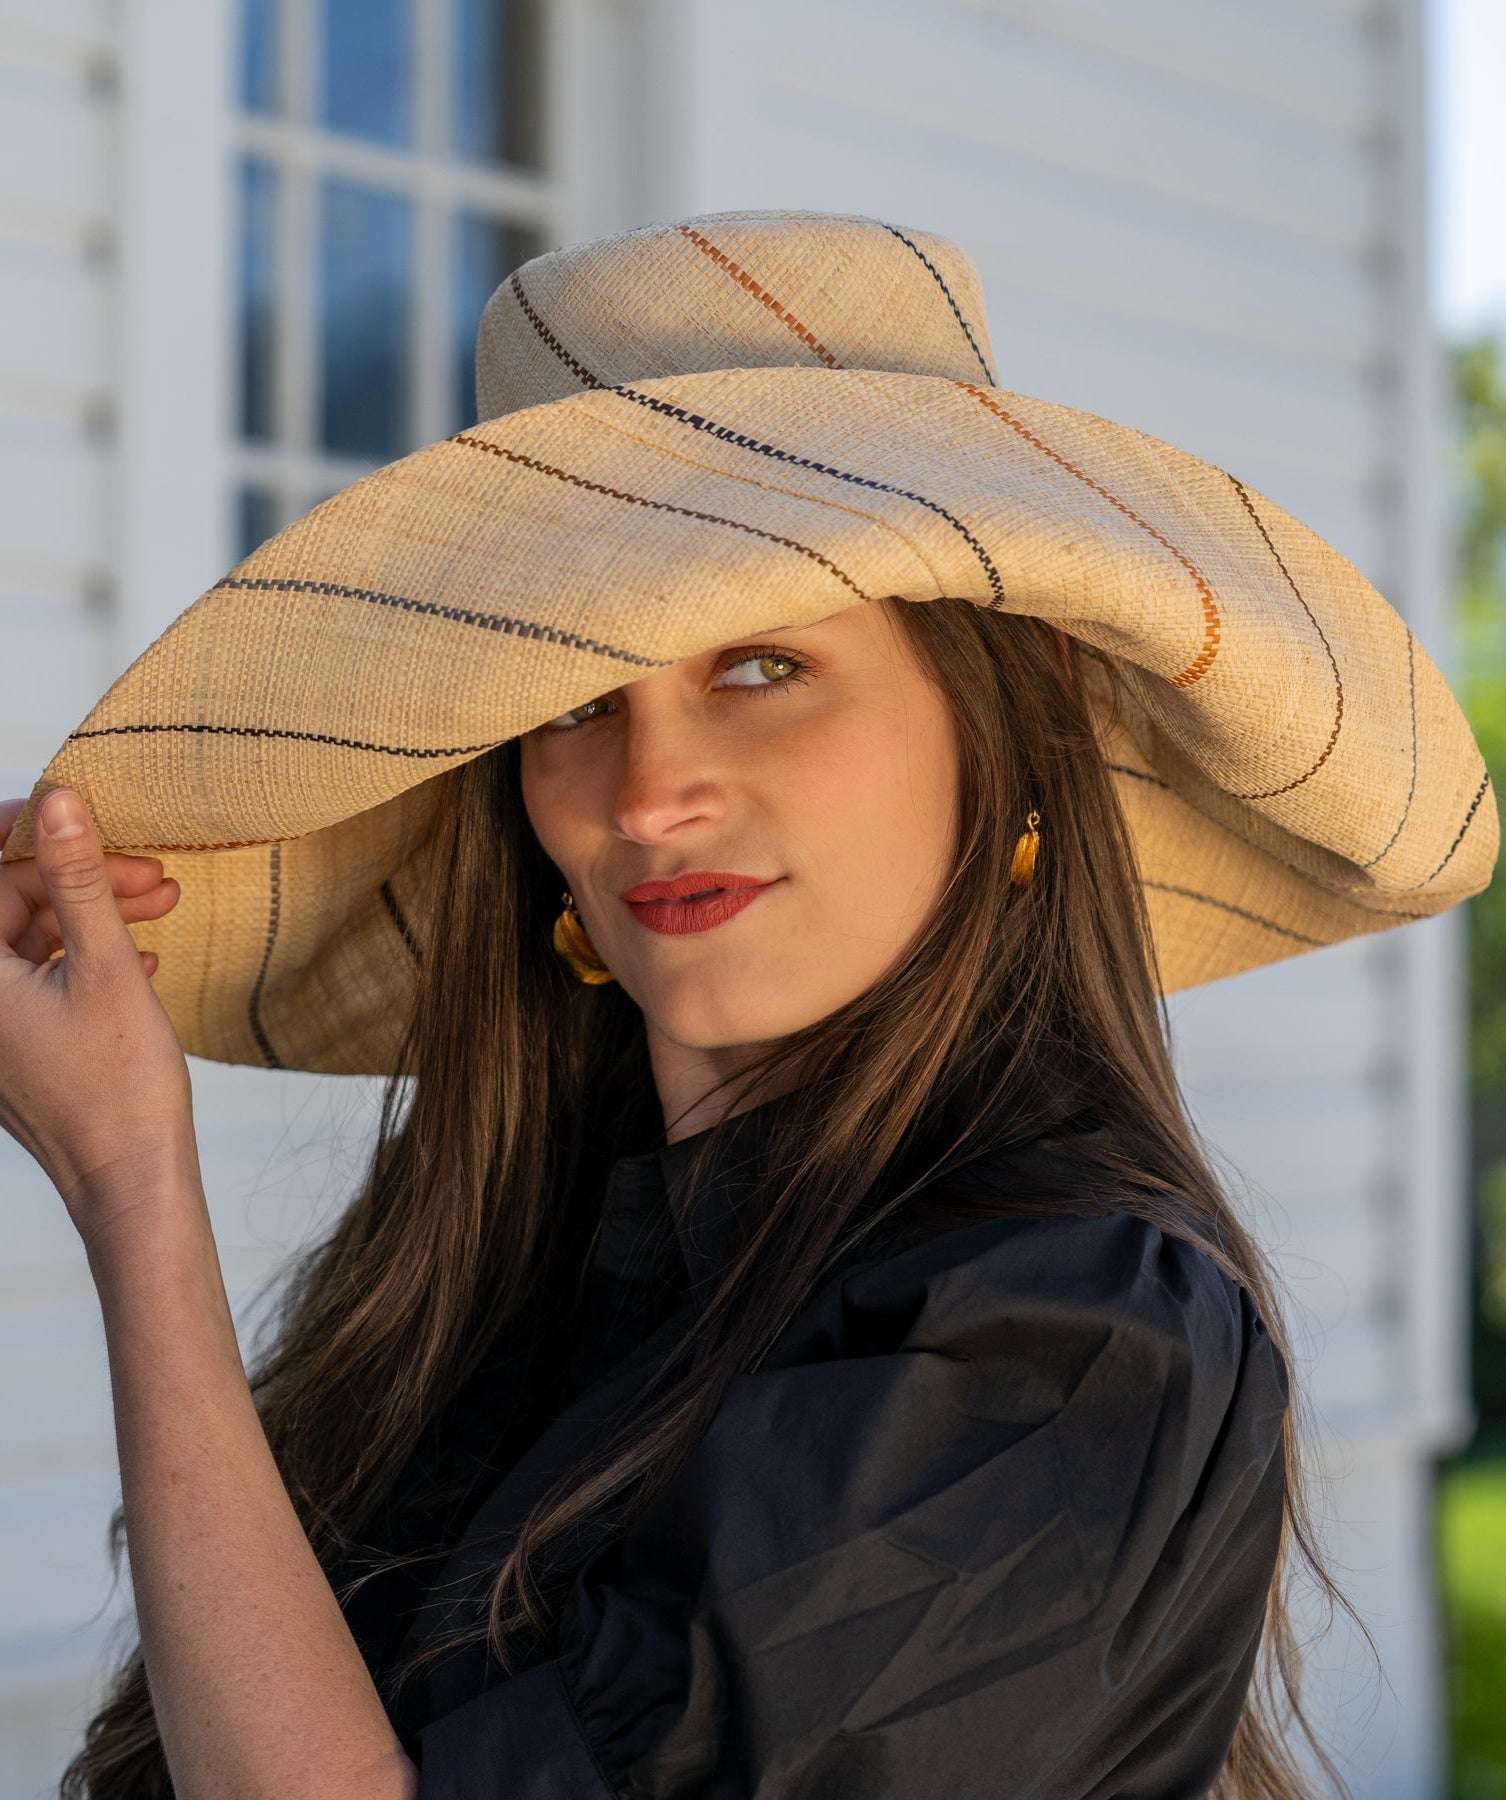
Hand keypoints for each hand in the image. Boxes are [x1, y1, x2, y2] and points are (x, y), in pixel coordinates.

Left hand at [0, 788, 194, 1253]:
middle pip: (11, 903)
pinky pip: (41, 977)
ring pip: (32, 938)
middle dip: (81, 878)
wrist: (130, 1180)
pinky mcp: (18, 1046)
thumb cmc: (118, 1086)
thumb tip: (58, 801)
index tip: (74, 812)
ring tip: (164, 907)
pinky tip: (146, 957)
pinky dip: (88, 956)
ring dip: (95, 915)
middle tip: (151, 873)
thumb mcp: (106, 966)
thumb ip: (78, 879)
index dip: (21, 831)